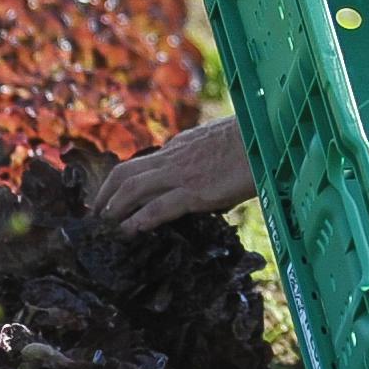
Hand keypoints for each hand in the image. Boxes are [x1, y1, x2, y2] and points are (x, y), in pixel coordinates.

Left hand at [87, 117, 257, 233]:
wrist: (272, 136)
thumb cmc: (257, 141)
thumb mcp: (225, 145)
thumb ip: (209, 160)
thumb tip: (211, 179)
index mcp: (181, 145)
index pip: (145, 163)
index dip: (125, 182)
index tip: (117, 197)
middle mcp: (174, 156)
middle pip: (125, 172)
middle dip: (105, 193)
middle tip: (96, 213)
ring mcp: (183, 173)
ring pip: (133, 188)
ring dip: (114, 208)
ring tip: (105, 226)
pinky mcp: (196, 190)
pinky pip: (160, 207)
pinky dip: (140, 219)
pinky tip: (130, 231)